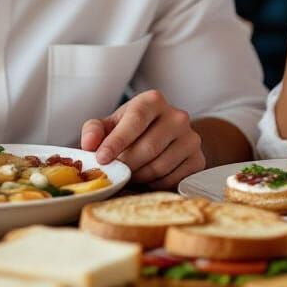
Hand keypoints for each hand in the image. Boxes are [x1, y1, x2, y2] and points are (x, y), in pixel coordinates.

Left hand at [80, 90, 204, 187]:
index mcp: (153, 101)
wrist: (167, 138)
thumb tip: (88, 144)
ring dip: (139, 176)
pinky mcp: (198, 160)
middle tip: (116, 172)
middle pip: (148, 148)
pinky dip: (155, 185)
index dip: (117, 141)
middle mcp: (177, 116)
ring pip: (160, 167)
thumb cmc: (132, 131)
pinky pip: (172, 180)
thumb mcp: (111, 125)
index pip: (135, 120)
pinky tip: (148, 178)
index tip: (102, 159)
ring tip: (131, 174)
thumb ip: (95, 130)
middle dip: (127, 164)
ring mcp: (191, 138)